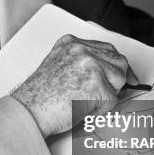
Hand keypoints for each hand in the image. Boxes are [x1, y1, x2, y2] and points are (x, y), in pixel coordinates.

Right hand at [12, 34, 135, 137]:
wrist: (29, 111)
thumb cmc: (39, 96)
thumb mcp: (57, 66)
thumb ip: (79, 63)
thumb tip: (103, 72)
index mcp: (71, 43)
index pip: (106, 48)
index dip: (116, 62)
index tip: (124, 72)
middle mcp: (82, 50)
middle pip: (118, 61)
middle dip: (118, 78)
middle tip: (112, 92)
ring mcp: (92, 66)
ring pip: (119, 80)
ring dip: (107, 94)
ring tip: (85, 102)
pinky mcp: (98, 85)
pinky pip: (112, 101)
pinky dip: (101, 110)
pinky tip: (82, 109)